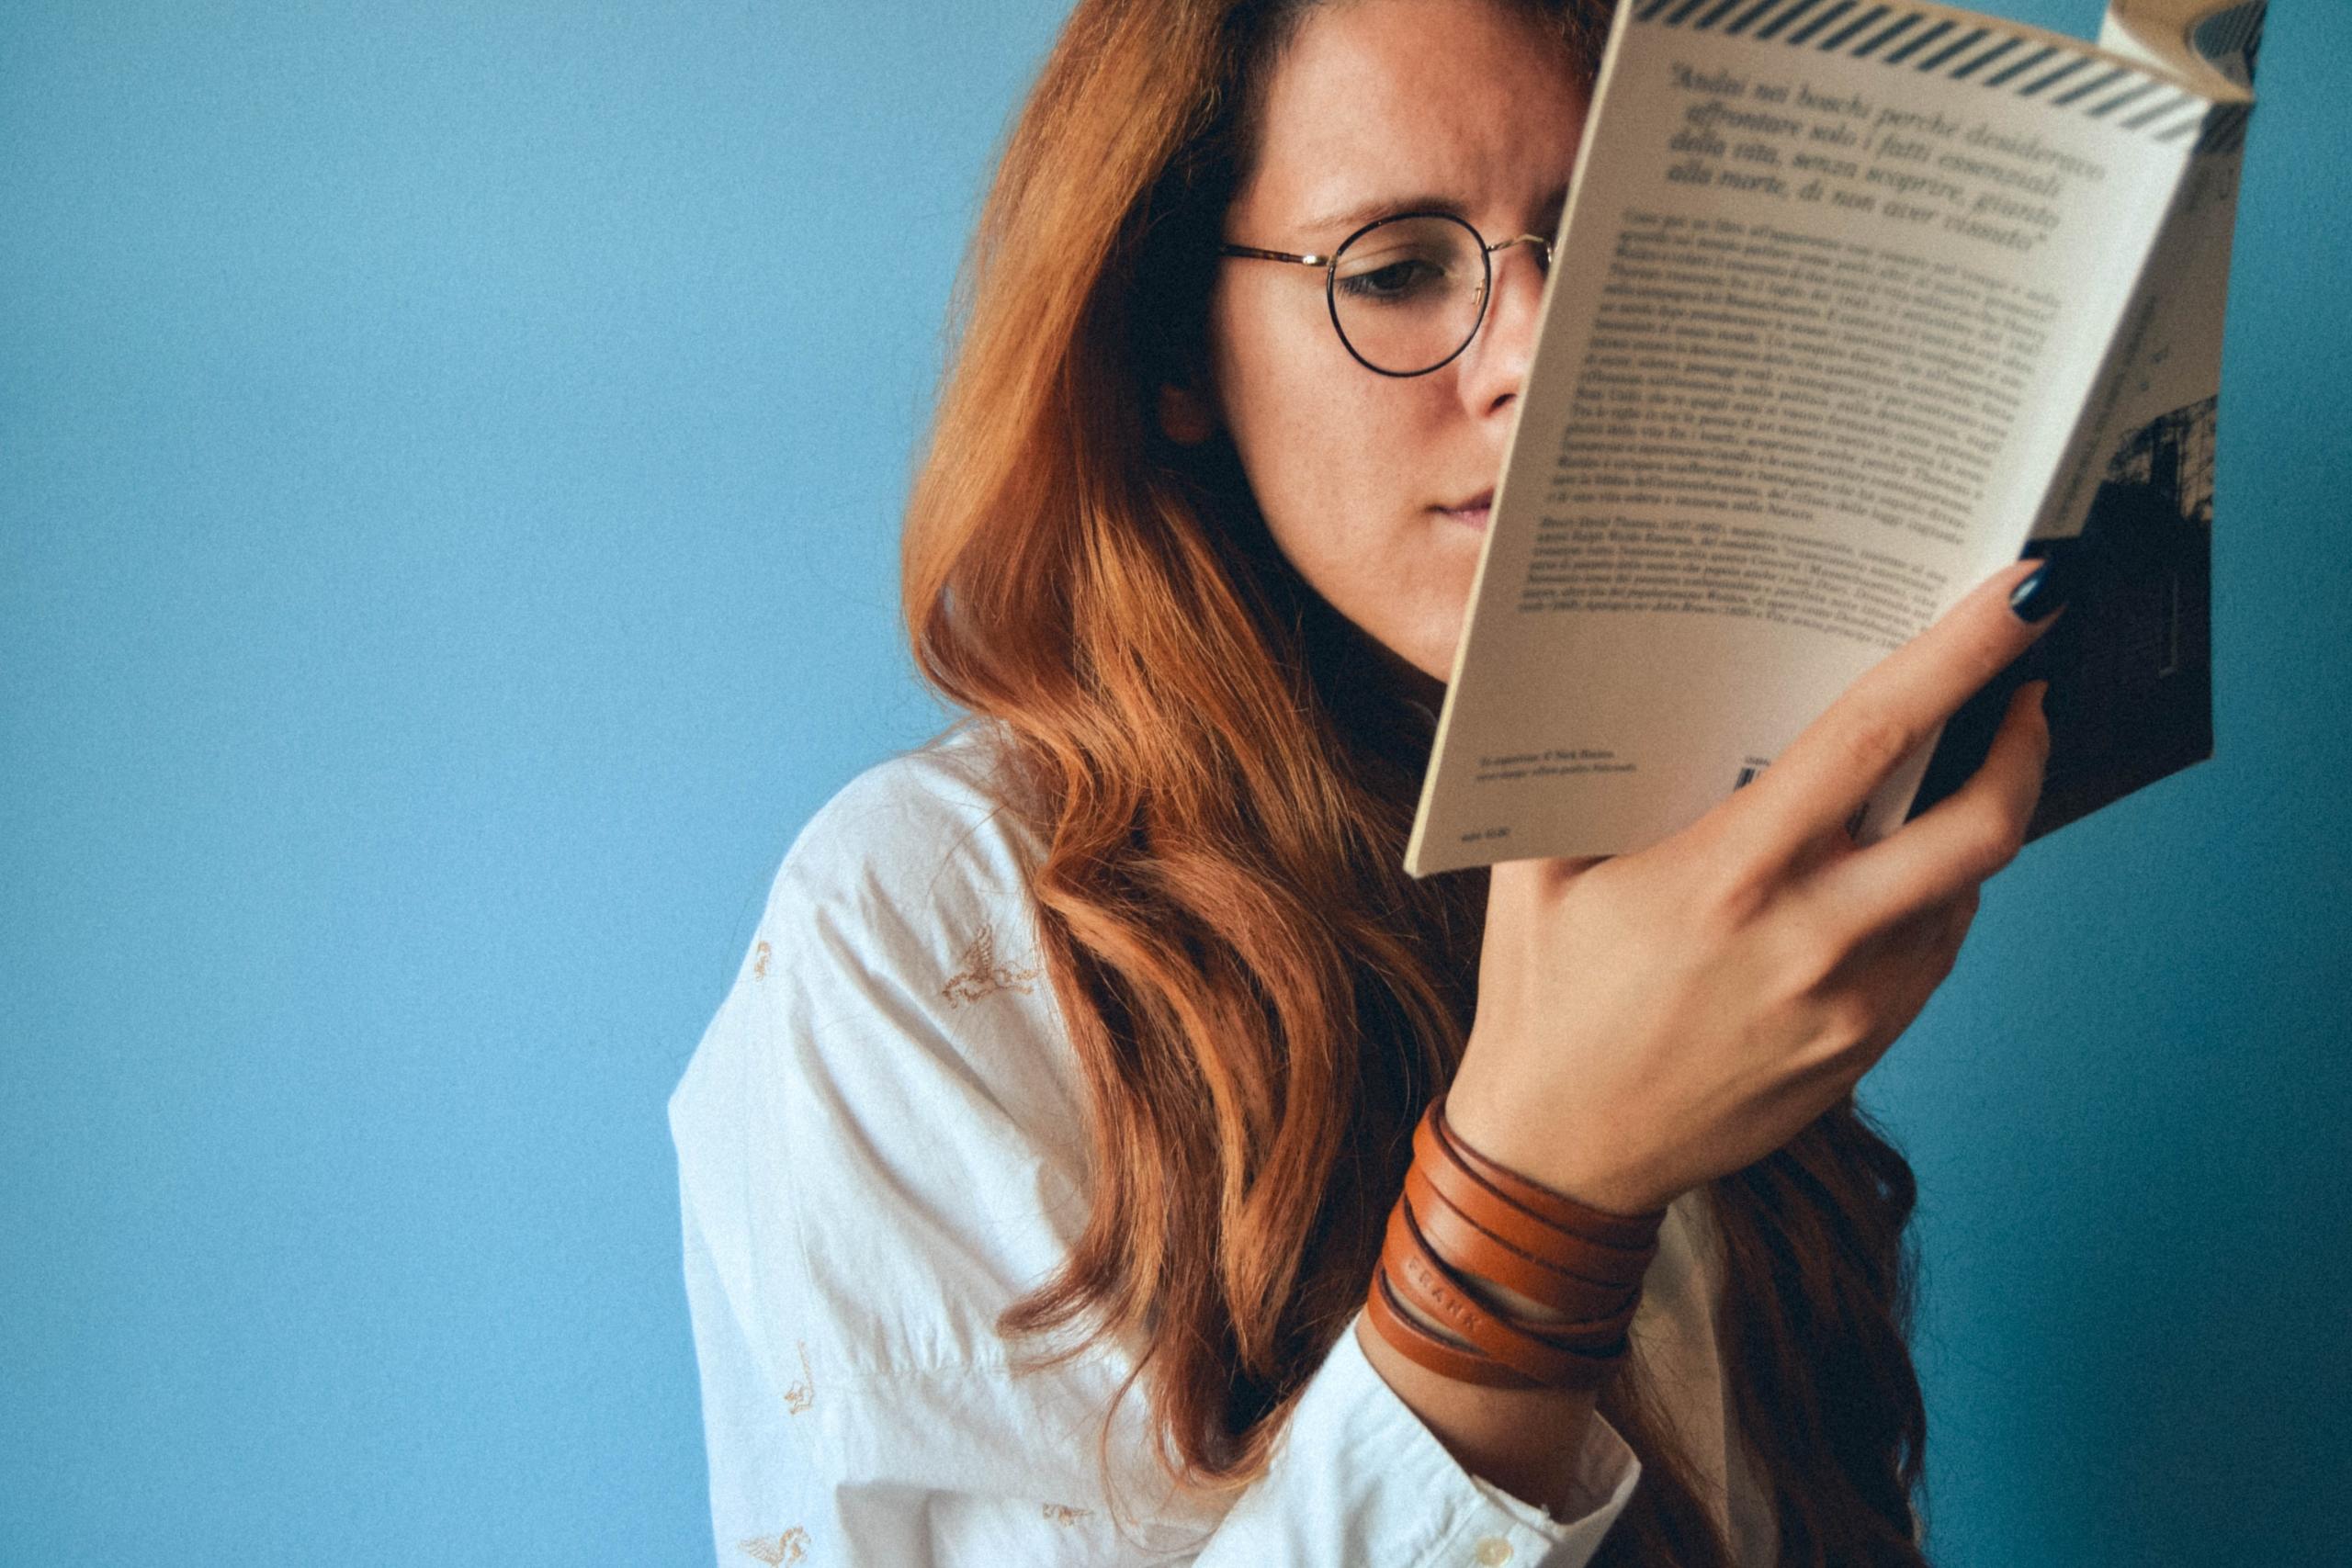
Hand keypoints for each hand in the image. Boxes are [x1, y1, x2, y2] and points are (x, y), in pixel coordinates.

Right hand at [1446, 558, 2059, 1216]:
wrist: (1561, 1155)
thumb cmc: (1542, 1002)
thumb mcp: (1535, 872)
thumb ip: (1581, 775)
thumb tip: (1611, 674)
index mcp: (1729, 875)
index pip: (1874, 737)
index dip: (1963, 657)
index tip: (2024, 598)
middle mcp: (1809, 938)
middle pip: (1978, 825)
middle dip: (2024, 742)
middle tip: (2024, 691)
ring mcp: (1849, 1005)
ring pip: (1968, 891)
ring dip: (1979, 820)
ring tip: (1952, 776)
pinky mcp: (1861, 1052)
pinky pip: (1933, 952)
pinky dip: (1935, 898)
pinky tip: (1896, 876)